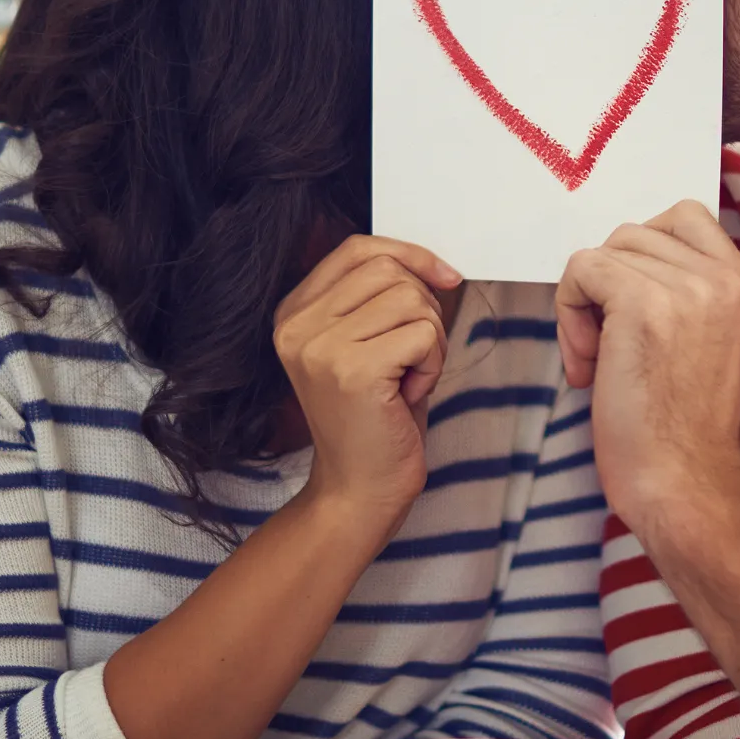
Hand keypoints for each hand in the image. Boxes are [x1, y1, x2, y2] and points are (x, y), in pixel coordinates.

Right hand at [275, 235, 461, 536]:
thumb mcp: (366, 344)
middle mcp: (297, 325)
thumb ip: (377, 299)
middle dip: (423, 308)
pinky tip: (407, 394)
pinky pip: (424, 334)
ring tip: (405, 379)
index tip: (445, 278)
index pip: (357, 248)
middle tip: (411, 357)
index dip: (409, 254)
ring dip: (430, 340)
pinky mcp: (352, 370)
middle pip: (390, 270)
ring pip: (412, 299)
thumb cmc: (374, 418)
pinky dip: (433, 364)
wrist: (359, 490)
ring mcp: (320, 346)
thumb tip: (432, 264)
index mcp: (294, 312)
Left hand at [556, 201, 739, 531]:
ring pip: (602, 252)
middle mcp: (722, 276)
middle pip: (633, 233)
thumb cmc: (678, 427)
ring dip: (583, 304)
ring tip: (599, 360)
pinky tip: (587, 365)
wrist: (682, 482)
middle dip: (606, 284)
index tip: (631, 311)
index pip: (683, 217)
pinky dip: (568, 315)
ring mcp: (685, 286)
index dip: (641, 256)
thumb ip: (681, 291)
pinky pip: (579, 270)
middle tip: (607, 345)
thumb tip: (617, 258)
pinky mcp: (643, 301)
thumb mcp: (702, 340)